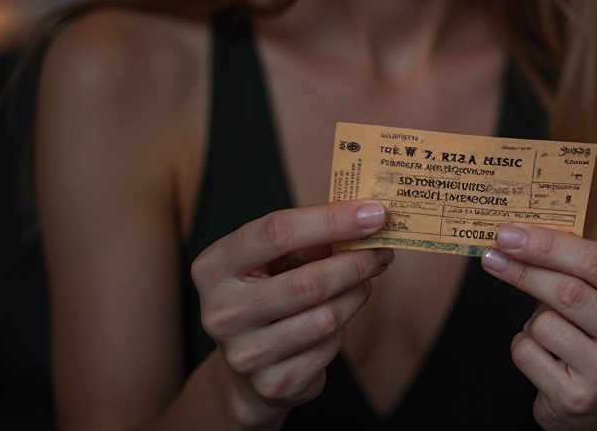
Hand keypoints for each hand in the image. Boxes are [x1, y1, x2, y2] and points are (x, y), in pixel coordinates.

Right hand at [190, 201, 392, 426]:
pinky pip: (329, 346)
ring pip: (326, 317)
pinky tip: (337, 318)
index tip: (373, 212)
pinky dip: (343, 328)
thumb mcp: (274, 260)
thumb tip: (367, 218)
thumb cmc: (267, 294)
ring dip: (356, 294)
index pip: (276, 232)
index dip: (331, 219)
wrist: (246, 368)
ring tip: (364, 282)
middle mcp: (221, 312)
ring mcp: (245, 353)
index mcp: (213, 267)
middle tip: (383, 251)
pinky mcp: (273, 382)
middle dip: (356, 263)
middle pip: (308, 281)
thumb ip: (311, 237)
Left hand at [481, 224, 596, 430]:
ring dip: (532, 320)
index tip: (510, 233)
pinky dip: (524, 345)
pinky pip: (528, 353)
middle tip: (493, 255)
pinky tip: (544, 356)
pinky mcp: (579, 399)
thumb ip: (578, 267)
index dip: (549, 243)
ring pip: (544, 323)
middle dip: (524, 270)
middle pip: (569, 290)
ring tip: (549, 331)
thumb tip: (518, 236)